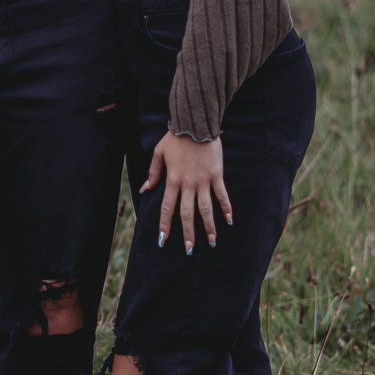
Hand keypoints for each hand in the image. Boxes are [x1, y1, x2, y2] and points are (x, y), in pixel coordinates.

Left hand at [144, 132, 230, 253]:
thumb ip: (153, 173)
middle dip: (188, 233)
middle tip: (190, 250)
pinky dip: (226, 207)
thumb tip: (146, 189)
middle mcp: (188, 183)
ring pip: (205, 208)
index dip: (165, 225)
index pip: (167, 208)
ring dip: (208, 226)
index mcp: (172, 179)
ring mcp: (203, 180)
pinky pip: (221, 194)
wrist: (196, 124)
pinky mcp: (216, 175)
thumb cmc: (175, 138)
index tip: (163, 241)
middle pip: (187, 213)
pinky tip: (229, 220)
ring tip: (212, 242)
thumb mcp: (159, 153)